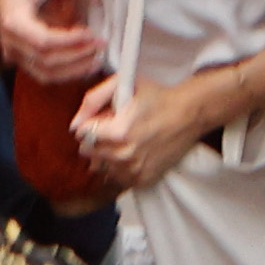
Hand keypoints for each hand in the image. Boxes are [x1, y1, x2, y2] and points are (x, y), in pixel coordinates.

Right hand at [0, 0, 106, 89]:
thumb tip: (100, 0)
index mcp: (15, 19)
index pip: (43, 41)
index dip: (70, 41)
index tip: (92, 34)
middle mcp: (11, 42)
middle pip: (46, 60)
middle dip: (77, 55)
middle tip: (101, 44)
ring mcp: (13, 53)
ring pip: (45, 74)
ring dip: (74, 69)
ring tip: (97, 57)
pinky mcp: (21, 59)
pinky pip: (43, 73)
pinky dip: (65, 72)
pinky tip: (85, 63)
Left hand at [74, 72, 219, 195]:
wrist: (190, 114)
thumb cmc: (157, 96)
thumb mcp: (125, 85)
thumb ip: (93, 100)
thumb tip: (74, 126)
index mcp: (117, 132)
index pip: (82, 135)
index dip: (92, 124)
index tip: (107, 118)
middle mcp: (123, 156)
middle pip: (88, 153)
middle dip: (97, 139)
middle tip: (116, 128)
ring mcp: (133, 170)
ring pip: (101, 167)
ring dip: (108, 154)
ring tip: (127, 140)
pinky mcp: (142, 180)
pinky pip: (117, 178)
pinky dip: (121, 167)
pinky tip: (135, 152)